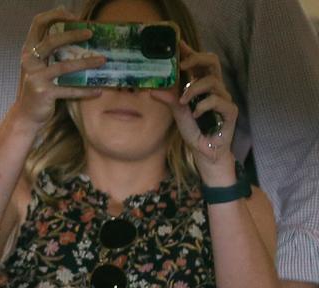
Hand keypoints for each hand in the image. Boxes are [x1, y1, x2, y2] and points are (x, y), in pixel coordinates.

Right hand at [13, 8, 104, 126]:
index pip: (38, 24)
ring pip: (65, 66)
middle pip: (51, 41)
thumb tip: (75, 32)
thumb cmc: (37, 88)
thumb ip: (50, 52)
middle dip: (73, 35)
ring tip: (103, 60)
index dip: (55, 15)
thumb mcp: (39, 67)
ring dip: (86, 63)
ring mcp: (36, 78)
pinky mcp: (44, 93)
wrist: (25, 115)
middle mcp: (29, 62)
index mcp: (29, 52)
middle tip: (91, 33)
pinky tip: (97, 90)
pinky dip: (85, 91)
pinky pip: (69, 90)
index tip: (74, 16)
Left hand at [161, 42, 238, 180]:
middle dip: (196, 58)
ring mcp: (224, 98)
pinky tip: (196, 114)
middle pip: (212, 61)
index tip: (177, 43)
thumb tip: (151, 89)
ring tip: (183, 101)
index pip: (198, 62)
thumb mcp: (178, 112)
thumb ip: (169, 99)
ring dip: (194, 89)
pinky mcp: (230, 110)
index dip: (190, 51)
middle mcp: (215, 87)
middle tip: (181, 64)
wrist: (204, 151)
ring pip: (212, 81)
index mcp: (202, 85)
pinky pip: (218, 100)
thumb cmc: (194, 129)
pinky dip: (203, 105)